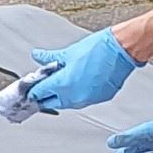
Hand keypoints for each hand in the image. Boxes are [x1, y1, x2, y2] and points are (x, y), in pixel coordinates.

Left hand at [25, 28, 140, 112]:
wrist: (122, 51)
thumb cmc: (98, 49)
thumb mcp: (69, 53)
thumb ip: (49, 58)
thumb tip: (38, 56)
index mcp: (63, 84)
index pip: (40, 93)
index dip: (33, 90)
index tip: (30, 88)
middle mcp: (74, 96)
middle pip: (52, 102)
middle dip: (46, 96)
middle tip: (43, 87)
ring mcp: (88, 99)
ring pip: (68, 103)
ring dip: (61, 96)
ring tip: (61, 83)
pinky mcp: (100, 99)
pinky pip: (83, 100)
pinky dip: (78, 94)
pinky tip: (79, 83)